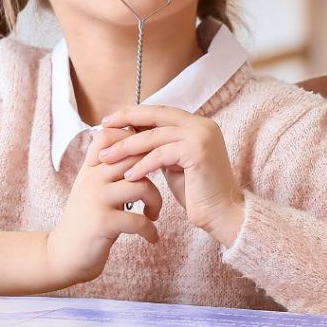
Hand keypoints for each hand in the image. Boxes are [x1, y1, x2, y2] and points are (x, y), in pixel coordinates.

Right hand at [45, 127, 162, 287]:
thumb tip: (144, 143)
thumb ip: (113, 167)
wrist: (63, 256)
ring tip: (154, 212)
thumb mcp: (95, 186)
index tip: (151, 152)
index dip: (134, 137)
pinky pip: (138, 219)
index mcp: (90, 168)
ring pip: (141, 186)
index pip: (109, 135)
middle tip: (162, 184)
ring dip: (156, 201)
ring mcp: (96, 199)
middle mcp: (91, 179)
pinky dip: (150, 229)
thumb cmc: (89, 218)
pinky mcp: (102, 223)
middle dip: (156, 170)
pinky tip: (151, 236)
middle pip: (134, 157)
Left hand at [98, 106, 243, 246]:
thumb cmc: (198, 193)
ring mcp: (202, 136)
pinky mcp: (198, 151)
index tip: (111, 120)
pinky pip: (161, 155)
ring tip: (106, 157)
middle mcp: (202, 125)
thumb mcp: (176, 164)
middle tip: (103, 126)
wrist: (223, 213)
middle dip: (127, 120)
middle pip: (157, 116)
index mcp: (198, 125)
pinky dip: (142, 165)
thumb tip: (135, 138)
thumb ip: (162, 148)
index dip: (135, 114)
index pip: (161, 112)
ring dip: (127, 146)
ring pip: (155, 136)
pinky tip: (127, 175)